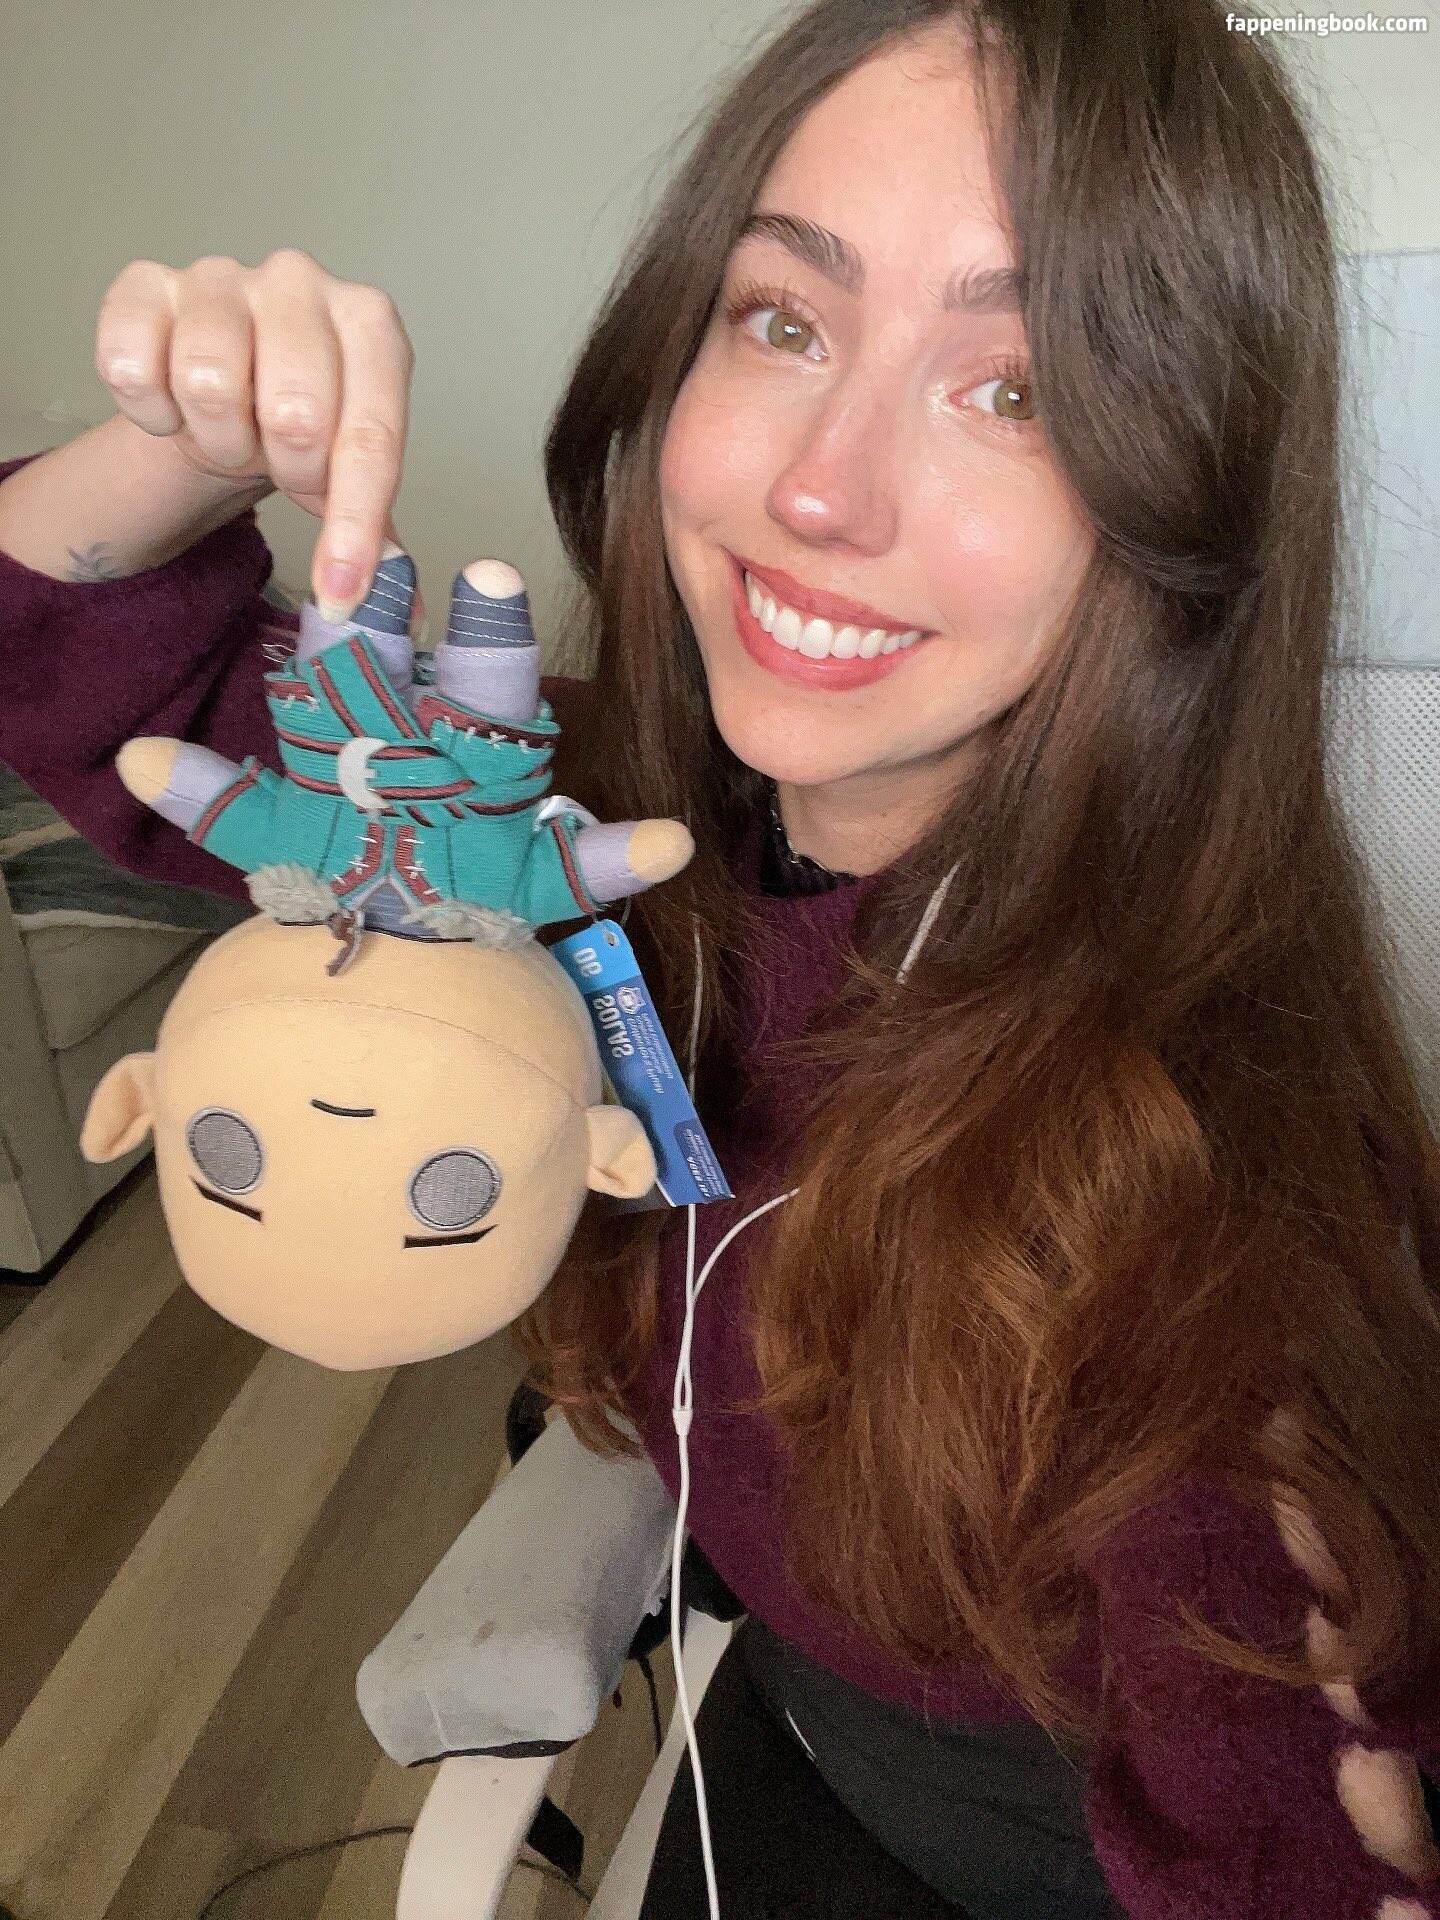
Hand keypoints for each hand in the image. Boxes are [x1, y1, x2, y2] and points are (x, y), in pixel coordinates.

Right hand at [94, 248, 416, 620]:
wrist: (229, 388)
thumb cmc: (295, 425)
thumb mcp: (345, 472)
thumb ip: (371, 535)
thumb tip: (396, 612)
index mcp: (371, 326)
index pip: (370, 437)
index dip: (353, 524)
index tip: (340, 589)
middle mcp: (302, 282)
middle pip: (294, 413)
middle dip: (283, 468)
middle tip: (274, 464)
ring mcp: (221, 274)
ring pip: (209, 385)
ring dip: (216, 439)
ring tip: (229, 430)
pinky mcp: (146, 283)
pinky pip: (131, 365)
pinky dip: (151, 411)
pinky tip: (174, 405)